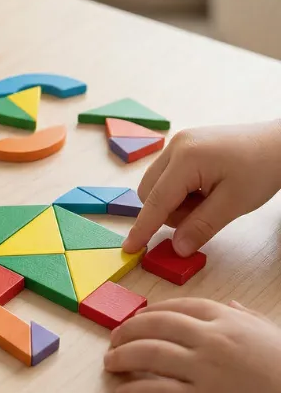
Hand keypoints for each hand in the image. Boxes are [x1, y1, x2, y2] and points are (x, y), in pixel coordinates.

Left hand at [104, 299, 280, 392]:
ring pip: (148, 355)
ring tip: (110, 363)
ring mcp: (204, 370)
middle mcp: (211, 339)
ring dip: (122, 357)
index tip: (136, 319)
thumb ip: (248, 319)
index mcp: (227, 320)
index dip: (150, 312)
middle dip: (127, 331)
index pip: (176, 308)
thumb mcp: (274, 336)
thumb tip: (232, 306)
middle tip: (114, 340)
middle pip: (154, 326)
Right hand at [122, 121, 280, 256]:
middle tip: (203, 215)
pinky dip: (181, 191)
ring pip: (157, 186)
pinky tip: (206, 189)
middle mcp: (175, 147)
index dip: (143, 228)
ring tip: (209, 199)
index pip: (156, 201)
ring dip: (175, 203)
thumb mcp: (234, 204)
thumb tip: (177, 248)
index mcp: (185, 158)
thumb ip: (201, 227)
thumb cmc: (263, 168)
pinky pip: (168, 176)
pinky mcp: (184, 146)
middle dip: (169, 213)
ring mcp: (178, 144)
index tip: (129, 248)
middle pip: (149, 193)